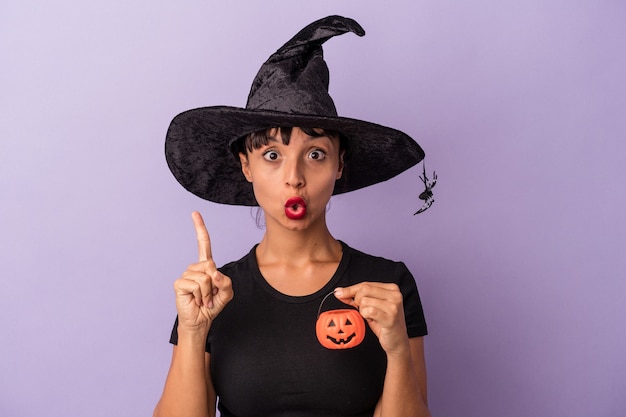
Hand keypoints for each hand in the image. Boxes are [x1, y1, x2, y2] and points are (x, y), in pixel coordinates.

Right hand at [173, 211, 233, 332]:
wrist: (201, 321)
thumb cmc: (213, 305)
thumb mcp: (227, 293)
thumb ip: (225, 282)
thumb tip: (213, 274)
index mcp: (205, 266)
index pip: (203, 244)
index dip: (200, 229)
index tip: (194, 213)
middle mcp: (194, 268)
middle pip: (210, 265)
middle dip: (215, 284)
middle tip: (210, 295)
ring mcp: (186, 274)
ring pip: (205, 277)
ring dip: (208, 292)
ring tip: (203, 299)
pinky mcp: (180, 283)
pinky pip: (197, 284)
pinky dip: (201, 295)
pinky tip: (197, 301)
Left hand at [334, 283, 409, 355]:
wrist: (397, 342)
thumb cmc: (383, 323)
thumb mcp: (371, 306)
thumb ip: (357, 297)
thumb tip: (339, 292)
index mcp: (392, 289)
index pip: (366, 284)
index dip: (350, 289)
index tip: (339, 293)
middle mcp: (395, 295)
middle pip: (364, 289)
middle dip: (357, 301)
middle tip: (364, 311)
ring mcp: (394, 306)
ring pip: (365, 301)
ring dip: (363, 311)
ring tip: (372, 317)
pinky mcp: (391, 317)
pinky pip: (368, 311)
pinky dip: (366, 316)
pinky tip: (373, 320)